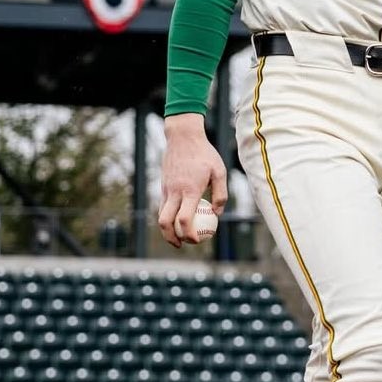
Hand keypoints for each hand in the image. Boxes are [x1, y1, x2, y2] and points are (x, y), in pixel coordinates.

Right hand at [158, 113, 227, 247]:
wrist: (183, 137)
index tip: (196, 241)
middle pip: (165, 222)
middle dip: (172, 238)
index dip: (189, 235)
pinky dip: (167, 215)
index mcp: (190, 190)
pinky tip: (177, 218)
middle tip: (182, 244)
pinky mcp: (163, 185)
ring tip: (178, 236)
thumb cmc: (205, 154)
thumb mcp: (219, 172)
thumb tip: (217, 214)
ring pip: (161, 215)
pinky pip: (162, 205)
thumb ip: (221, 194)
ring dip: (167, 229)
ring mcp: (166, 188)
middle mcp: (175, 191)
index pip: (185, 220)